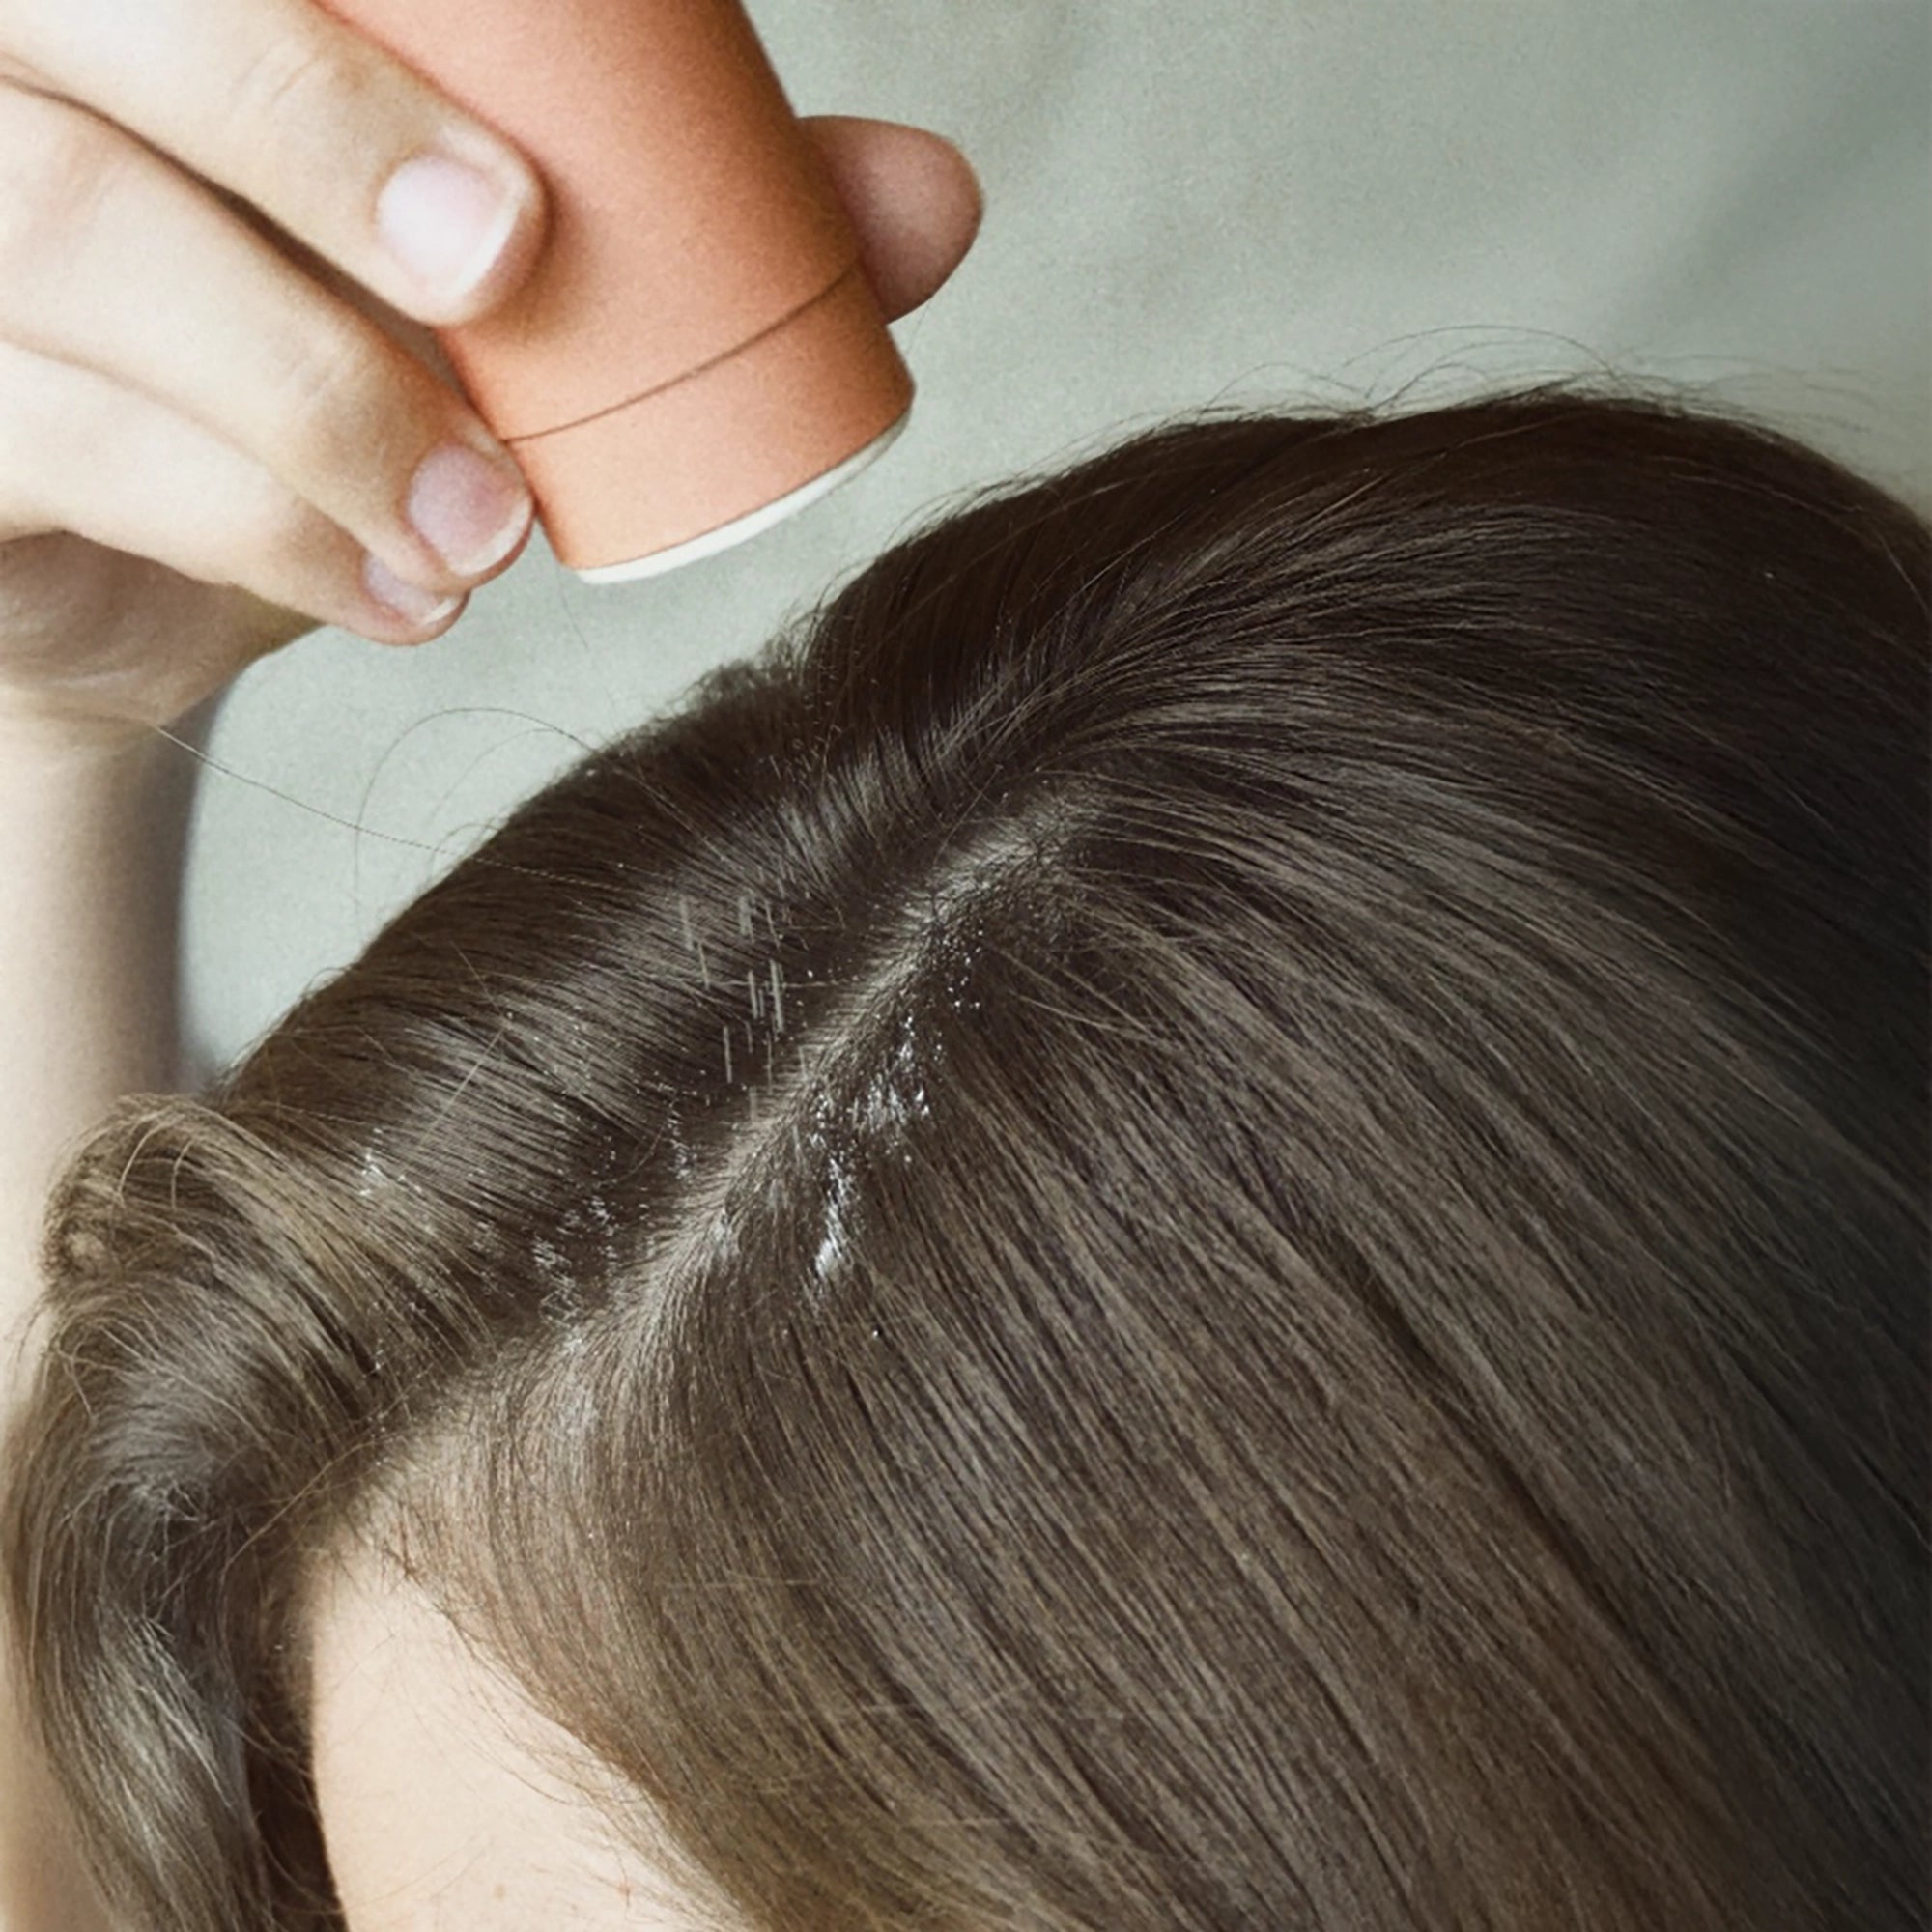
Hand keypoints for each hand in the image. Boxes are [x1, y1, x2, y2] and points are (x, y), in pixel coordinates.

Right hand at [0, 0, 984, 756]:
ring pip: (64, 231)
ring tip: (485, 531)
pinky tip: (401, 599)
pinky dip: (258, 525)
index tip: (519, 164)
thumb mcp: (483, 299)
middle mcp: (6, 65)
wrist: (131, 580)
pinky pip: (50, 431)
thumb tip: (936, 199)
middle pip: (97, 17)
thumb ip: (675, 232)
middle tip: (496, 273)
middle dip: (309, 125)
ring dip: (313, 390)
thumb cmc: (315, 386)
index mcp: (146, 15)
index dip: (334, 26)